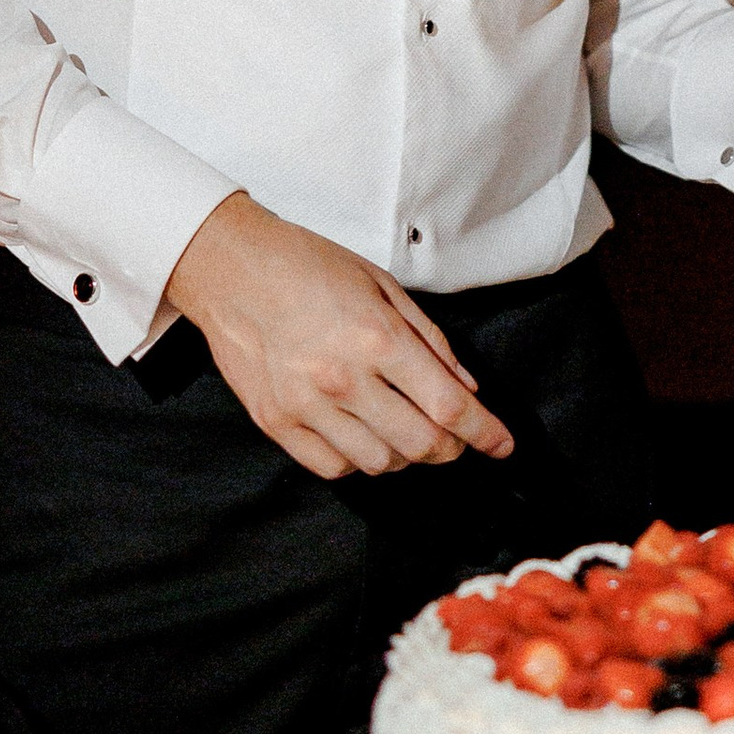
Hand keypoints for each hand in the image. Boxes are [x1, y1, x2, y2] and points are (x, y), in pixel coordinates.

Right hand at [165, 192, 516, 480]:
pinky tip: (363, 436)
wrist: (230, 268)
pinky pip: (333, 467)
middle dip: (451, 448)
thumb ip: (429, 339)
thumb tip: (467, 388)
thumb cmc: (310, 265)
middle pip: (421, 444)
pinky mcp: (276, 423)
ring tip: (404, 429)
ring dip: (405, 455)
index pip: (449, 406)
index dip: (485, 432)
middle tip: (455, 438)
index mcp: (378, 338)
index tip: (504, 446)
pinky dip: (358, 462)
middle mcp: (344, 379)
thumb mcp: (383, 285)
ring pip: (379, 464)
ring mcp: (306, 406)